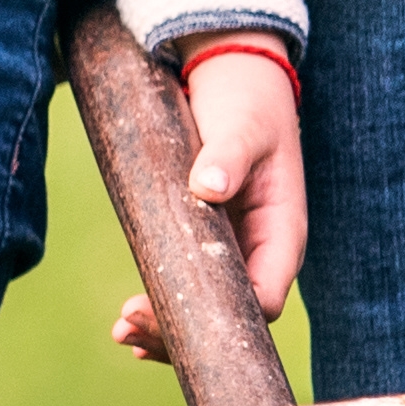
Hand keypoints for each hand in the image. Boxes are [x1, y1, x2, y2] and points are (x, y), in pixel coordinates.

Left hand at [109, 37, 306, 364]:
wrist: (235, 74)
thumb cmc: (248, 99)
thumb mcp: (243, 122)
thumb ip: (229, 155)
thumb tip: (209, 187)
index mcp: (282, 232)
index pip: (263, 298)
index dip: (219, 318)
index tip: (166, 308)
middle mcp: (261, 250)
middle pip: (231, 316)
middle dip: (183, 330)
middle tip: (130, 327)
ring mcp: (235, 249)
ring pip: (208, 306)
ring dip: (166, 323)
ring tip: (122, 331)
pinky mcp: (209, 241)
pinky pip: (190, 285)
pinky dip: (162, 303)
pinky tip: (130, 321)